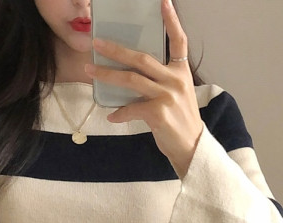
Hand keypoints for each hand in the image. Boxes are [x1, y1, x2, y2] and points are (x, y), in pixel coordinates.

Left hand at [84, 0, 203, 177]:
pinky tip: (111, 116)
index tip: (162, 1)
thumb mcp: (177, 95)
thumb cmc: (180, 121)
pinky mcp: (159, 113)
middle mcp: (175, 80)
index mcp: (181, 72)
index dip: (171, 20)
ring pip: (131, 79)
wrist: (191, 147)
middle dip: (116, 50)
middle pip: (141, 58)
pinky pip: (131, 108)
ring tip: (90, 70)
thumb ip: (160, 81)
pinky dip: (119, 112)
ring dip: (107, 74)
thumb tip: (130, 75)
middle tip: (96, 42)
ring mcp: (167, 95)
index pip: (179, 40)